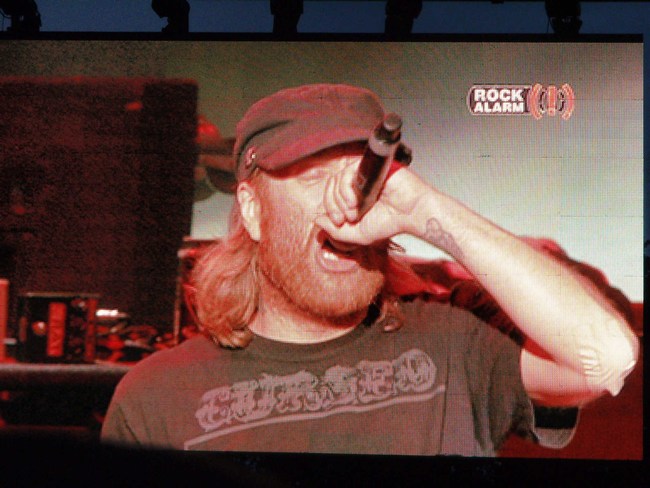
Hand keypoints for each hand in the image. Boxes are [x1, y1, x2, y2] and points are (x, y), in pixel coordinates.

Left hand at [314, 160, 429, 245]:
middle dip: (333, 205)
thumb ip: (335, 231)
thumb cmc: (390, 222)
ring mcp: (364, 172)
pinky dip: (347, 190)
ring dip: (341, 200)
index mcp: (353, 194)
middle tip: (347, 218)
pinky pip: (348, 172)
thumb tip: (316, 220)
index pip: (330, 194)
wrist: (412, 215)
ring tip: (355, 212)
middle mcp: (357, 181)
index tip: (339, 221)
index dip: (329, 208)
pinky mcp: (371, 165)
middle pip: (330, 185)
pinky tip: (357, 202)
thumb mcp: (356, 233)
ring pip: (337, 179)